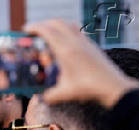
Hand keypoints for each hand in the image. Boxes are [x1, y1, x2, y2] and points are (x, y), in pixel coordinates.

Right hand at [24, 19, 138, 107]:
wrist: (113, 87)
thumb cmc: (89, 89)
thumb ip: (49, 96)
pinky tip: (64, 41)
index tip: (25, 30)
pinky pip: (77, 30)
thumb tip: (41, 97)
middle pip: (56, 23)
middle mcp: (75, 43)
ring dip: (55, 24)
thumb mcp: (64, 94)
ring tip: (48, 33)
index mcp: (66, 51)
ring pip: (68, 23)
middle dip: (43, 24)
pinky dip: (66, 29)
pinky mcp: (92, 45)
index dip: (34, 28)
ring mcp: (85, 42)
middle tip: (33, 32)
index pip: (47, 31)